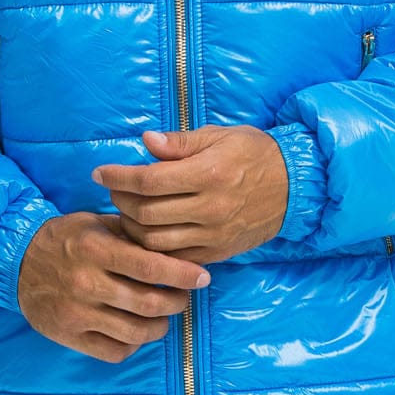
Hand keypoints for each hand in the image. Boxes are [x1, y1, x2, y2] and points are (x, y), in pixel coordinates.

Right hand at [17, 211, 209, 363]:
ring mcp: (78, 313)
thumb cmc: (64, 239)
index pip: (149, 265)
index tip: (202, 277)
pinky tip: (137, 330)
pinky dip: (134, 344)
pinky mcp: (70, 336)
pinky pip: (115, 351)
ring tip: (164, 315)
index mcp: (95, 249)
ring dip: (160, 326)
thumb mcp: (95, 223)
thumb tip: (173, 240)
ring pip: (136, 332)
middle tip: (184, 296)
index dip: (182, 274)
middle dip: (177, 302)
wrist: (16, 263)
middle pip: (148, 303)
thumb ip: (131, 233)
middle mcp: (87, 282)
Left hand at [92, 125, 288, 263]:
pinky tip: (147, 233)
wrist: (295, 186)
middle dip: (121, 202)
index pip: (148, 180)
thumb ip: (180, 142)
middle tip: (113, 190)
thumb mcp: (220, 136)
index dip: (118, 177)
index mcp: (208, 173)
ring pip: (156, 242)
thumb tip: (146, 141)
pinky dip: (154, 249)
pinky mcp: (218, 253)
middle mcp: (210, 208)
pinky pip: (175, 258)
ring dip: (132, 228)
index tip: (99, 173)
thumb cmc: (255, 153)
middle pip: (146, 213)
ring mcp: (214, 235)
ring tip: (127, 212)